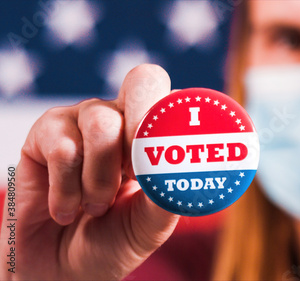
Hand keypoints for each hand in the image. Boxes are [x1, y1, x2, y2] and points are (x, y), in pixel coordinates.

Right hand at [1, 65, 179, 279]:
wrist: (66, 269)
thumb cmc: (115, 239)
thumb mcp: (151, 224)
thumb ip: (168, 195)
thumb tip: (186, 168)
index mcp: (156, 134)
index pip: (174, 97)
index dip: (172, 119)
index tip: (166, 162)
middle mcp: (124, 118)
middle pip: (142, 80)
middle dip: (141, 129)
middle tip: (135, 175)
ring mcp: (84, 121)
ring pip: (102, 122)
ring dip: (101, 179)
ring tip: (97, 207)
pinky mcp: (46, 133)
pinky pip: (62, 147)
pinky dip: (68, 190)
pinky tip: (67, 209)